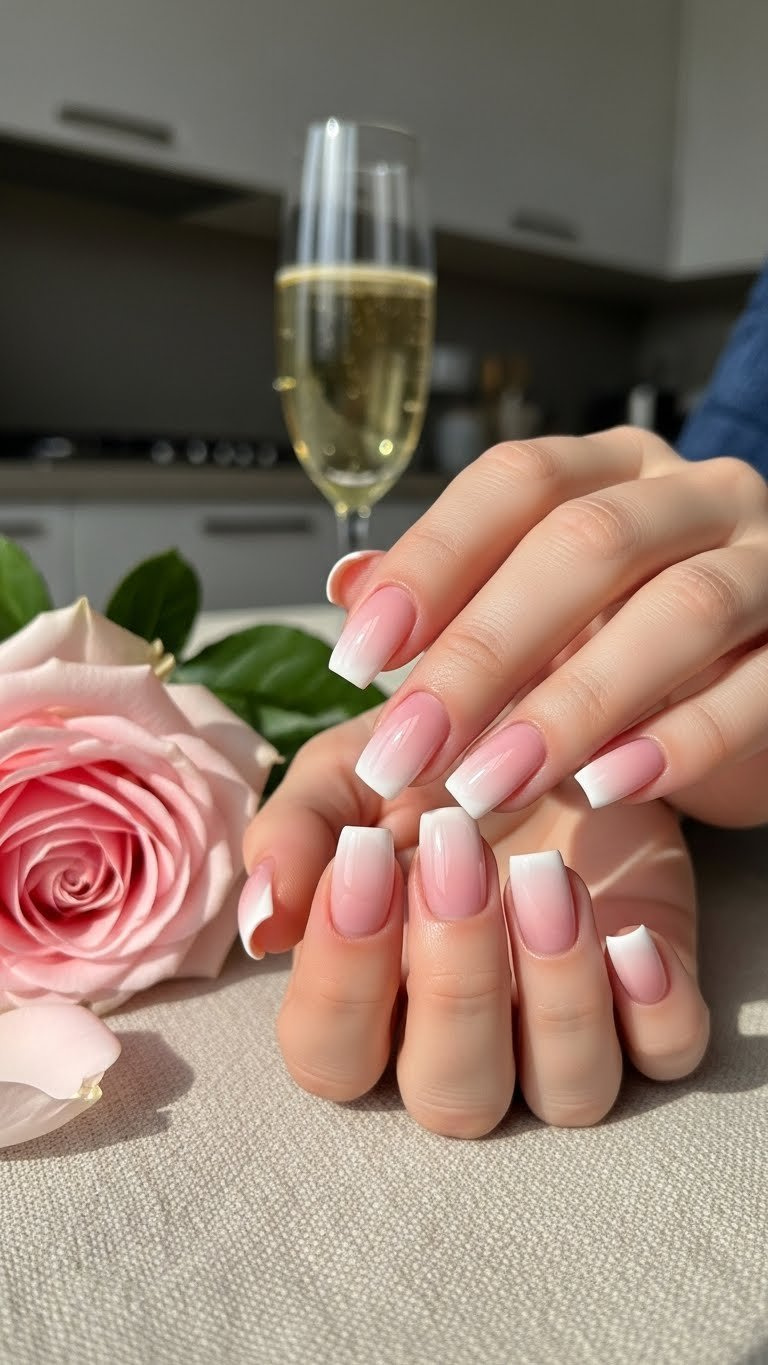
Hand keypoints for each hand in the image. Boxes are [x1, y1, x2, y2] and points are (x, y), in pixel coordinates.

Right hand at [241, 714, 707, 1135]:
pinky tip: (630, 932)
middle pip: (451, 1093)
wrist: (538, 714)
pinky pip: (666, 1053)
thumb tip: (262, 923)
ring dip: (556, 994)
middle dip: (455, 982)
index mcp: (373, 1000)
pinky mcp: (654, 1002)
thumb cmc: (427, 760)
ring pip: (565, 1092)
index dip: (340, 980)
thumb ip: (292, 839)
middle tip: (458, 852)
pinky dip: (654, 1008)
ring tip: (549, 876)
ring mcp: (565, 1031)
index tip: (362, 860)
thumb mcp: (345, 774)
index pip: (332, 1054)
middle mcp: (466, 1039)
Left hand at [326, 428, 767, 827]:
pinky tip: (609, 787)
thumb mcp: (537, 616)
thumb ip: (452, 599)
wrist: (758, 694)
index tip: (359, 655)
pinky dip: (681, 740)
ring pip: (679, 611)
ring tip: (491, 783)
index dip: (433, 561)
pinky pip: (758, 687)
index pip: (517, 481)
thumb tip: (350, 584)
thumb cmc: (630, 647)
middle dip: (483, 652)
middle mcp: (695, 496)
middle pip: (585, 542)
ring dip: (572, 705)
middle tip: (408, 748)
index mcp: (613, 470)